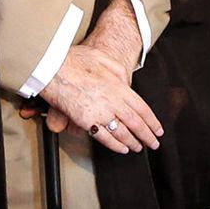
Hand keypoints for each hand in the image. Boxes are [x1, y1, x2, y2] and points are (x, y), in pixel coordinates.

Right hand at [37, 4, 160, 153]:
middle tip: (153, 144)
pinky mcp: (85, 121)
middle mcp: (112, 102)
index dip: (152, 121)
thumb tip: (124, 79)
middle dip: (147, 136)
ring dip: (132, 142)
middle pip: (136, 124)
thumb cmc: (74, 60)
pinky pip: (104, 137)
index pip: (142, 108)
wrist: (52, 66)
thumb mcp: (103, 59)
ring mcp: (99, 113)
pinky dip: (115, 145)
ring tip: (138, 148)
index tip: (158, 129)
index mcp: (118, 86)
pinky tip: (121, 149)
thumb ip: (117, 71)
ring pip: (122, 133)